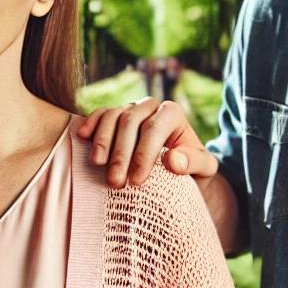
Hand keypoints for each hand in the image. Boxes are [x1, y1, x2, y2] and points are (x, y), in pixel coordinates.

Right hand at [78, 98, 217, 187]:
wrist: (179, 167)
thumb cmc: (192, 168)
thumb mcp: (204, 168)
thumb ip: (194, 162)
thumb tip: (173, 160)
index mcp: (172, 113)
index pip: (155, 128)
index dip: (144, 154)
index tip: (137, 181)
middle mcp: (150, 106)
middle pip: (130, 122)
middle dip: (121, 153)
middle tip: (115, 182)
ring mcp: (130, 108)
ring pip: (113, 116)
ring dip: (103, 140)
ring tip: (97, 164)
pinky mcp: (113, 115)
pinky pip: (100, 113)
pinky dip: (91, 123)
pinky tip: (82, 137)